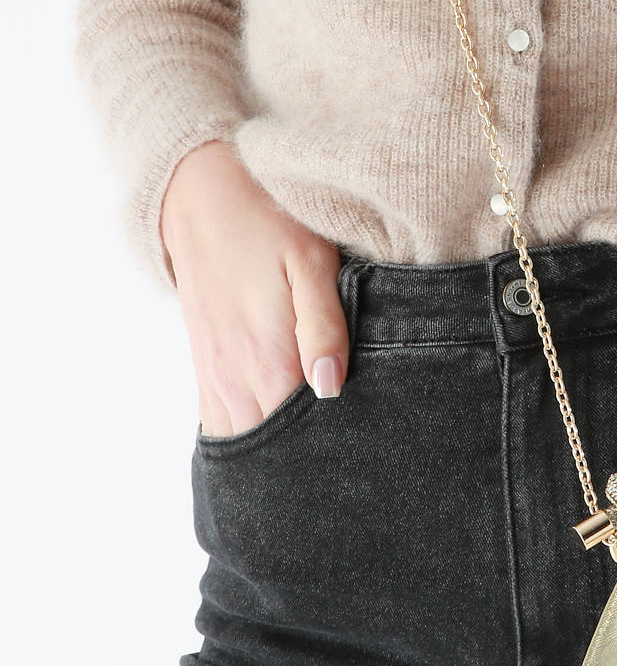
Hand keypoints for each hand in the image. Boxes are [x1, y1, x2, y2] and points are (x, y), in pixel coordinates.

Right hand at [160, 139, 349, 438]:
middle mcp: (236, 379)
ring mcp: (216, 376)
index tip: (366, 461)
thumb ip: (324, 327)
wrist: (202, 194)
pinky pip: (219, 423)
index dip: (333, 454)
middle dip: (307, 466)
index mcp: (270, 361)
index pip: (301, 437)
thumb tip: (330, 388)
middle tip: (348, 472)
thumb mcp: (312, 262)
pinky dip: (247, 439)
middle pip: (271, 450)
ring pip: (242, 443)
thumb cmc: (270, 221)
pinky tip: (277, 446)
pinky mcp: (207, 366)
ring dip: (275, 457)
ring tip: (316, 467)